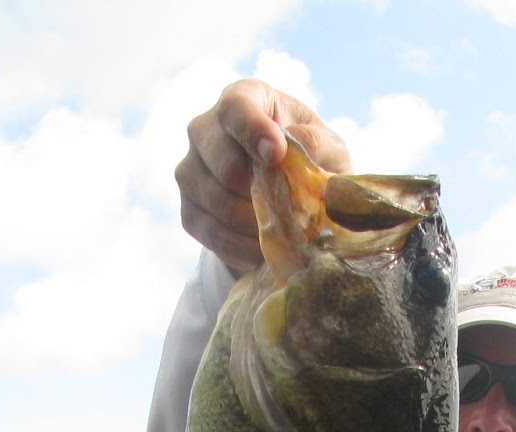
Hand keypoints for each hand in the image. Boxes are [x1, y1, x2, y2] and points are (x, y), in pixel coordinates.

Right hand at [175, 78, 351, 273]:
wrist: (283, 196)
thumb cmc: (309, 159)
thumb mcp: (327, 148)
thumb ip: (316, 144)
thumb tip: (290, 149)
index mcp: (243, 99)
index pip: (236, 109)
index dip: (254, 132)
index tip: (277, 155)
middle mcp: (205, 129)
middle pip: (224, 164)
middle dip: (260, 193)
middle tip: (290, 210)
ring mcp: (190, 169)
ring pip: (217, 202)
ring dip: (255, 224)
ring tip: (283, 233)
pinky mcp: (188, 209)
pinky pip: (210, 232)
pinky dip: (241, 246)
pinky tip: (263, 248)